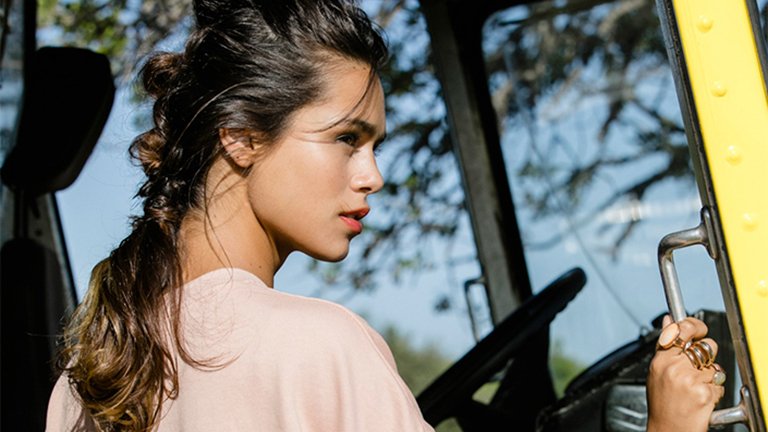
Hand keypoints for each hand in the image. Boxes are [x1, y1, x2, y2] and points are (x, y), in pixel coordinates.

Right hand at [647, 316, 724, 431]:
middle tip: (697, 368)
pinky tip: (700, 399)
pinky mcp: (703, 392)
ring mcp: (689, 379)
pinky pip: (719, 383)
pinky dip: (714, 391)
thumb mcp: (657, 371)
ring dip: (710, 377)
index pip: (680, 330)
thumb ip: (665, 346)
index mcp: (661, 360)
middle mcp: (673, 367)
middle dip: (706, 355)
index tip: (697, 329)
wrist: (667, 430)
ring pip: (714, 366)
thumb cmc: (662, 404)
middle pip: (705, 346)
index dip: (693, 326)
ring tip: (694, 389)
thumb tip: (669, 320)